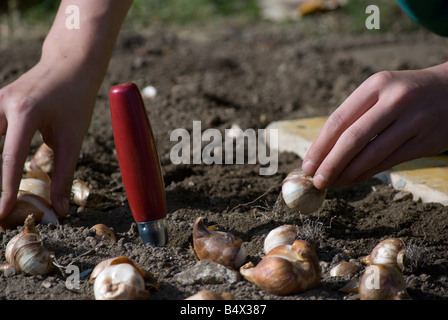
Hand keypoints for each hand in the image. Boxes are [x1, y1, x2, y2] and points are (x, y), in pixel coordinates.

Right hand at [0, 0, 132, 220]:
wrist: (70, 64)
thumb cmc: (76, 100)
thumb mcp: (74, 137)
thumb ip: (64, 173)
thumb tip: (60, 209)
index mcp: (25, 113)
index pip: (10, 160)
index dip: (6, 190)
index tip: (1, 214)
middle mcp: (2, 105)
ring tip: (2, 193)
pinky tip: (3, 170)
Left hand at [302, 62, 447, 189]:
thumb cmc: (405, 94)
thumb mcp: (380, 92)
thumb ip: (355, 116)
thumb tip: (322, 151)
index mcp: (376, 85)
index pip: (339, 120)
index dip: (320, 146)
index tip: (307, 164)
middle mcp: (395, 100)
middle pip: (352, 139)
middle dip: (330, 164)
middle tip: (316, 180)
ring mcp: (414, 121)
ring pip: (371, 154)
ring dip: (347, 173)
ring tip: (331, 183)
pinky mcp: (426, 141)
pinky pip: (389, 162)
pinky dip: (366, 174)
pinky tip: (351, 180)